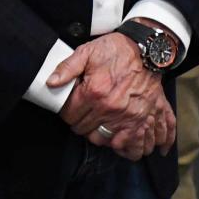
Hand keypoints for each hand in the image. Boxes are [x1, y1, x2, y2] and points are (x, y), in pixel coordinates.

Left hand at [48, 33, 174, 159]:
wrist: (148, 50)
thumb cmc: (117, 50)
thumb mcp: (87, 52)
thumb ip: (67, 68)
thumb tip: (50, 82)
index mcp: (94, 92)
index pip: (70, 116)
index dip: (66, 112)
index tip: (70, 107)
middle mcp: (111, 109)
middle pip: (85, 131)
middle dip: (80, 123)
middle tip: (83, 114)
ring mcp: (129, 117)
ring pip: (105, 141)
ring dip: (99, 136)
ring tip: (98, 126)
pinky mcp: (144, 120)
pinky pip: (134, 145)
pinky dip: (127, 148)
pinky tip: (120, 141)